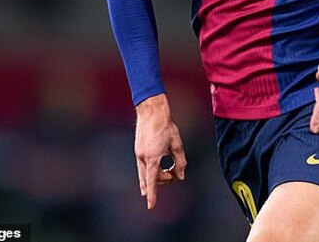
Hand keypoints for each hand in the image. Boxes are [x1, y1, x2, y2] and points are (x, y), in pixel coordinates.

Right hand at [134, 93, 186, 209]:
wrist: (151, 111)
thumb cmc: (166, 125)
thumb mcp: (177, 143)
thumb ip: (180, 161)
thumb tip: (180, 176)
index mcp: (154, 156)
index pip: (152, 180)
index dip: (153, 194)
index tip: (151, 206)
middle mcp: (143, 157)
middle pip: (152, 178)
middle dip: (163, 180)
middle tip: (174, 173)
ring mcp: (139, 154)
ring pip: (145, 174)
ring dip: (155, 176)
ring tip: (167, 171)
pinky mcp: (138, 150)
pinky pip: (142, 167)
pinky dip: (148, 172)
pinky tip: (151, 175)